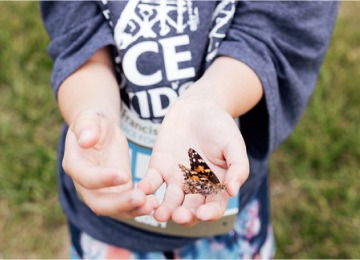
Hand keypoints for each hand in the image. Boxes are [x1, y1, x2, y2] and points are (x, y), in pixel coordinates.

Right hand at [62, 108, 157, 217]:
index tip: (125, 175)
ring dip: (131, 209)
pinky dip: (138, 207)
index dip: (103, 178)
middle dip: (119, 203)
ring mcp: (100, 192)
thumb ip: (87, 126)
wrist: (101, 132)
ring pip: (112, 208)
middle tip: (140, 198)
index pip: (86, 177)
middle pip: (97, 202)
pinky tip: (153, 204)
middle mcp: (84, 183)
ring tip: (152, 204)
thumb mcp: (90, 117)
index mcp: (74, 163)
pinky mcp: (115, 193)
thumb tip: (86, 140)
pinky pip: (125, 206)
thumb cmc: (94, 122)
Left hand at [138, 98, 248, 225]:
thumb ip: (238, 167)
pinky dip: (146, 188)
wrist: (197, 106)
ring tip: (159, 215)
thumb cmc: (220, 126)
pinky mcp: (158, 167)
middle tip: (179, 216)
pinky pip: (151, 182)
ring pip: (170, 200)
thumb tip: (233, 191)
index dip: (210, 213)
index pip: (214, 206)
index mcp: (216, 185)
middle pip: (190, 208)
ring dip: (164, 209)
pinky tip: (143, 191)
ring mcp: (176, 178)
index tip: (203, 214)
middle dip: (185, 215)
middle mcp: (195, 186)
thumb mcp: (234, 144)